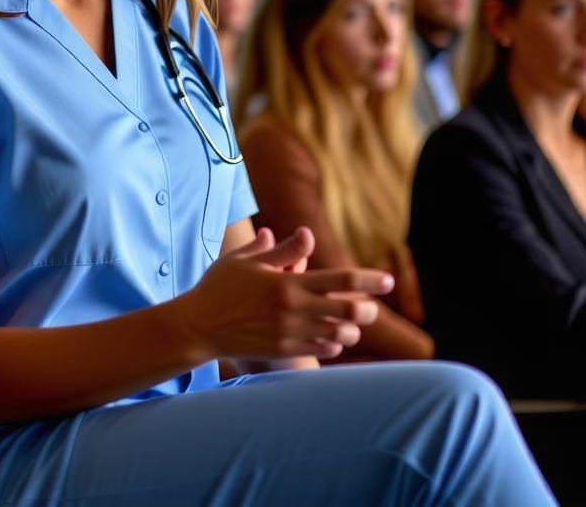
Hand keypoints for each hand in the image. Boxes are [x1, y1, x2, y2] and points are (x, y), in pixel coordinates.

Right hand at [183, 226, 392, 361]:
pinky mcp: (284, 351)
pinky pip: (322, 349)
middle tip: (371, 305)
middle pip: (349, 310)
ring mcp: (290, 333)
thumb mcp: (247, 260)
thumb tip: (305, 234)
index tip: (388, 279)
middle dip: (368, 308)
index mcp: (287, 282)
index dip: (370, 280)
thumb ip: (282, 250)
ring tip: (351, 323)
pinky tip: (332, 336)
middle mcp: (293, 309)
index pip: (341, 280)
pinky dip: (334, 343)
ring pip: (340, 335)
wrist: (198, 326)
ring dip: (352, 329)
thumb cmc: (220, 287)